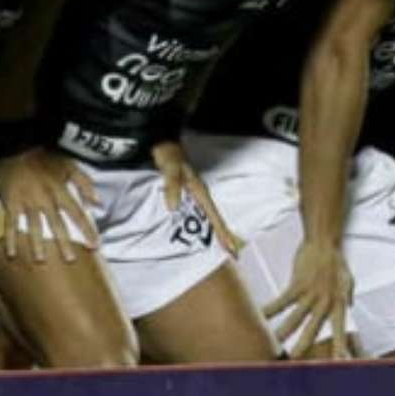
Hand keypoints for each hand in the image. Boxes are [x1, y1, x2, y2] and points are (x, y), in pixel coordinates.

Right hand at [0, 146, 99, 264]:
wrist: (17, 145)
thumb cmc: (45, 156)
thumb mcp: (70, 165)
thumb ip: (85, 184)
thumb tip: (99, 202)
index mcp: (60, 190)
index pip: (77, 214)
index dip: (87, 230)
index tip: (96, 245)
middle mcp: (45, 199)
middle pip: (56, 224)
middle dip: (64, 243)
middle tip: (70, 259)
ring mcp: (27, 202)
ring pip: (34, 227)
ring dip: (37, 244)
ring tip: (40, 260)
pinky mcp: (11, 202)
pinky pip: (11, 224)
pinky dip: (11, 239)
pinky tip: (12, 253)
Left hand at [151, 141, 242, 257]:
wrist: (162, 141)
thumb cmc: (168, 154)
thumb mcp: (170, 168)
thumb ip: (172, 187)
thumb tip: (173, 208)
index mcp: (199, 190)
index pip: (214, 216)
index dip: (222, 233)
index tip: (231, 249)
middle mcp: (199, 194)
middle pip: (215, 219)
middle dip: (223, 236)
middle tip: (232, 255)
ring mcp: (194, 194)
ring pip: (207, 217)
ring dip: (214, 231)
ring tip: (220, 248)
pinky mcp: (186, 193)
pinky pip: (197, 213)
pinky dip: (201, 224)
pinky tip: (198, 232)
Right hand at [264, 238, 353, 359]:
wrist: (325, 241)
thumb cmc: (335, 259)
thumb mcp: (348, 279)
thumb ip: (348, 295)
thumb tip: (350, 304)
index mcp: (338, 303)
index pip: (339, 330)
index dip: (338, 347)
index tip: (338, 362)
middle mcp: (325, 301)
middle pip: (313, 329)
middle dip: (304, 345)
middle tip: (296, 360)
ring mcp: (311, 293)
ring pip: (295, 317)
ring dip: (284, 332)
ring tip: (275, 343)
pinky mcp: (298, 283)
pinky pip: (282, 300)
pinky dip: (271, 309)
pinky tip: (261, 316)